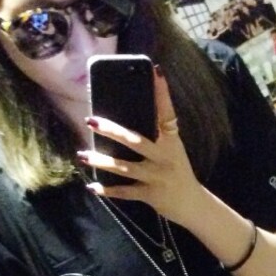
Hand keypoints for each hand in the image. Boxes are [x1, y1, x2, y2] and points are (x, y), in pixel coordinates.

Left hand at [80, 70, 202, 227]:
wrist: (192, 204)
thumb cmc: (178, 171)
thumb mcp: (172, 149)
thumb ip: (156, 134)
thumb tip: (127, 117)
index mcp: (172, 142)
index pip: (167, 113)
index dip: (162, 93)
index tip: (156, 71)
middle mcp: (164, 157)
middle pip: (135, 141)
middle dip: (113, 131)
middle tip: (91, 121)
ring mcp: (156, 177)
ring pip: (124, 168)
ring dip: (102, 162)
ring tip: (83, 155)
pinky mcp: (150, 194)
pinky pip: (125, 192)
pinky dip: (108, 190)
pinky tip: (93, 187)